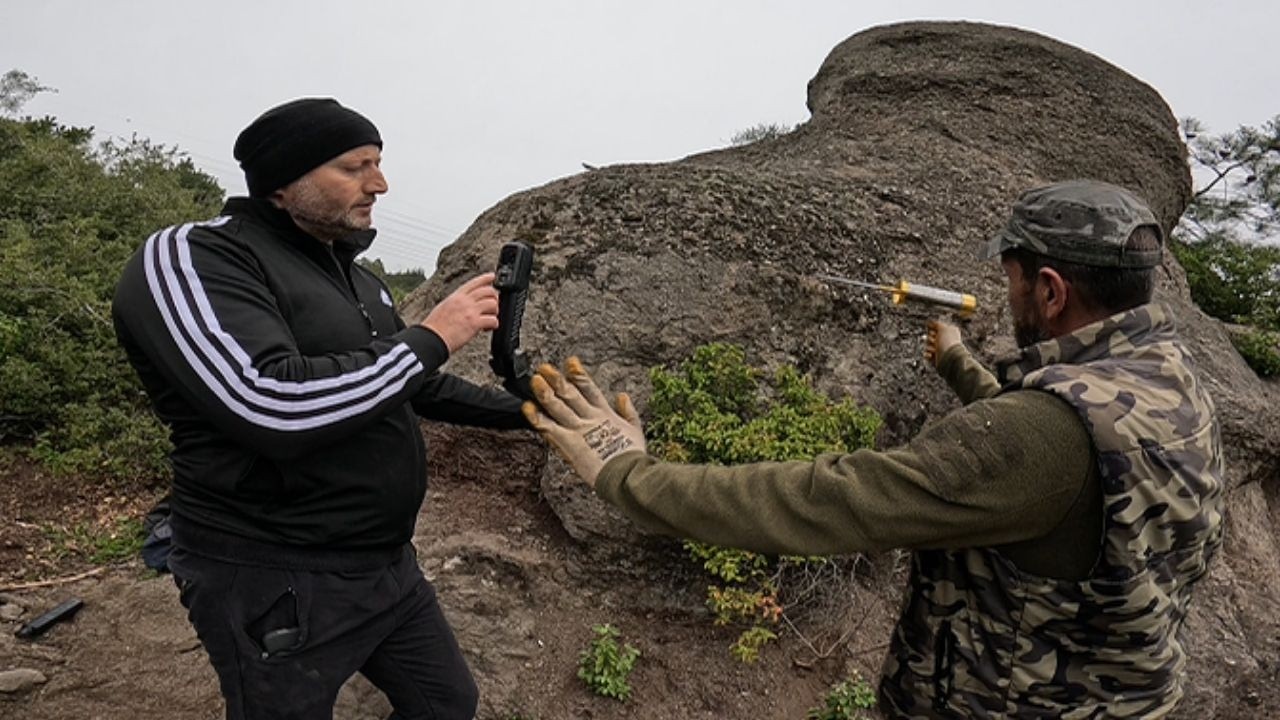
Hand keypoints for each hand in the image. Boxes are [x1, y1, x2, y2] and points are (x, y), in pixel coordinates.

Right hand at [422, 273, 498, 352]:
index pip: (474, 283)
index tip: (492, 276)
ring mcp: (470, 311)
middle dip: (494, 298)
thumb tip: (465, 304)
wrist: (432, 338)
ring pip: (493, 304)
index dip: (485, 278)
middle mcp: (465, 301)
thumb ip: (457, 303)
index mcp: (456, 296)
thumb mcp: (444, 306)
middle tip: (493, 306)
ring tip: (489, 319)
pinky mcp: (475, 323)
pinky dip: (493, 325)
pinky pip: (493, 320)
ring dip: (494, 312)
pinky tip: (487, 328)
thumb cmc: (435, 327)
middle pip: (488, 291)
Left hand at [521, 357, 645, 487]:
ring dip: (545, 392)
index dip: (579, 374)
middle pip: (570, 393)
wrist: (626, 474)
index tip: (570, 361)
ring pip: (558, 407)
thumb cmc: (632, 458)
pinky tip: (528, 408)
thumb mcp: (636, 430)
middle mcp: (589, 418)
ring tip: (535, 379)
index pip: (590, 388)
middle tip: (544, 367)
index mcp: (605, 414)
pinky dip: (537, 418)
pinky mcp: (568, 443)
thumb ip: (628, 412)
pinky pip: (549, 428)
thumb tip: (623, 396)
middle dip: (557, 379)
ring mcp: (577, 429)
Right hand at [923, 319, 961, 367]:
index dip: (933, 329)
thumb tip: (929, 322)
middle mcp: (945, 341)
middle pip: (930, 336)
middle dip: (930, 338)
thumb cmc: (948, 341)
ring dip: (929, 347)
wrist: (950, 358)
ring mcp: (941, 350)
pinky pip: (927, 354)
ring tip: (934, 350)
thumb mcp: (943, 328)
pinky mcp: (936, 358)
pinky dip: (927, 354)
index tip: (933, 330)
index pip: (937, 328)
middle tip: (934, 340)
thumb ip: (936, 324)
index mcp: (949, 333)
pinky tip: (931, 354)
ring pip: (928, 345)